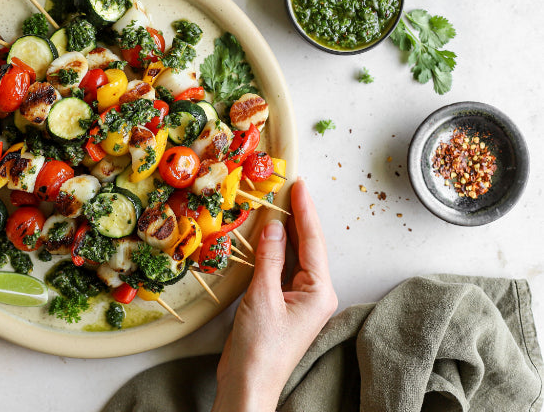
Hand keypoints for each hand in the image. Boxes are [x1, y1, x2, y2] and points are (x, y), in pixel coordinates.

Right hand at [213, 178, 337, 411]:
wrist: (249, 383)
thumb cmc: (260, 347)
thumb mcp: (262, 296)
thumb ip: (269, 259)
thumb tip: (273, 226)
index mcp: (319, 292)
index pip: (313, 242)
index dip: (305, 212)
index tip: (299, 186)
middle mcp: (315, 295)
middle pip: (307, 248)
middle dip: (297, 219)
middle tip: (286, 189)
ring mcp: (299, 301)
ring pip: (294, 258)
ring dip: (285, 234)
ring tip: (277, 205)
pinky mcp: (282, 307)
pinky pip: (281, 270)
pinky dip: (273, 252)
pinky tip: (265, 239)